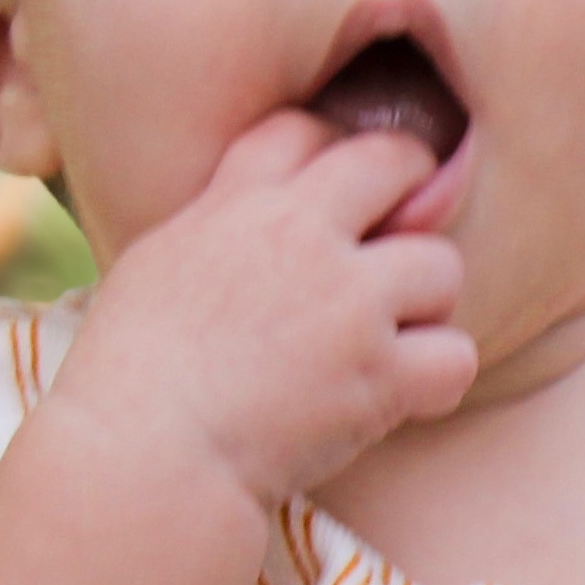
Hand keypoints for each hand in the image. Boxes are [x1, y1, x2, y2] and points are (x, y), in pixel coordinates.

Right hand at [54, 111, 474, 511]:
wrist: (141, 454)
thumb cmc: (128, 375)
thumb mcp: (155, 265)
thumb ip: (214, 226)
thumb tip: (238, 213)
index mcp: (236, 204)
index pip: (304, 131)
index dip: (330, 154)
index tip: (334, 197)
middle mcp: (301, 236)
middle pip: (396, 161)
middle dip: (410, 192)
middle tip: (394, 246)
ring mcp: (348, 302)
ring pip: (442, 266)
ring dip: (425, 304)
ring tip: (388, 340)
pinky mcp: (378, 373)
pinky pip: (455, 356)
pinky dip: (436, 380)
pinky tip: (401, 395)